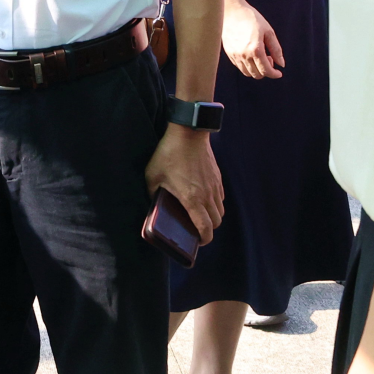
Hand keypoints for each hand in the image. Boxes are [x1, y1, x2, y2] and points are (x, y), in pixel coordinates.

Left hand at [144, 124, 222, 243]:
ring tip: (199, 215)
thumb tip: (154, 204)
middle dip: (208, 230)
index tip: (196, 242)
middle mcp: (208, 195)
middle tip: (196, 229)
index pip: (206, 228)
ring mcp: (215, 186)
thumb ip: (153, 193)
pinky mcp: (217, 177)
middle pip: (217, 222)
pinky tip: (203, 198)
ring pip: (220, 210)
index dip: (203, 240)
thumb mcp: (153, 176)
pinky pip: (221, 197)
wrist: (188, 132)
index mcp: (192, 199)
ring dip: (213, 217)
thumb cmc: (169, 154)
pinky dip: (215, 203)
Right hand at [221, 0, 283, 79]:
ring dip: (256, 69)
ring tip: (259, 56)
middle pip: (257, 75)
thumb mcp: (268, 32)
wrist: (231, 11)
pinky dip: (247, 65)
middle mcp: (244, 55)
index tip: (278, 73)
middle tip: (269, 59)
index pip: (266, 71)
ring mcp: (235, 55)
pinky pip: (239, 66)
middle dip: (266, 71)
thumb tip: (281, 64)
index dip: (274, 74)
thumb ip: (276, 49)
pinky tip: (250, 54)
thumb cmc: (251, 18)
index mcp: (256, 49)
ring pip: (247, 73)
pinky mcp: (228, 53)